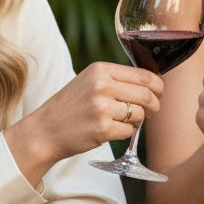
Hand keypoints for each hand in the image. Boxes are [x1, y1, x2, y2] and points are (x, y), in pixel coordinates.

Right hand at [6, 62, 162, 182]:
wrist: (44, 131)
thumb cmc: (70, 106)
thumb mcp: (89, 81)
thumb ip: (116, 79)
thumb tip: (152, 84)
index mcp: (100, 70)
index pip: (144, 75)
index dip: (158, 86)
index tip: (159, 93)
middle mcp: (102, 86)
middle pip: (146, 94)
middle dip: (154, 105)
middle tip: (152, 111)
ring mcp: (102, 108)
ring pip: (140, 114)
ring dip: (137, 120)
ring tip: (123, 121)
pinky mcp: (102, 129)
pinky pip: (129, 131)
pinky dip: (125, 133)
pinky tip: (112, 130)